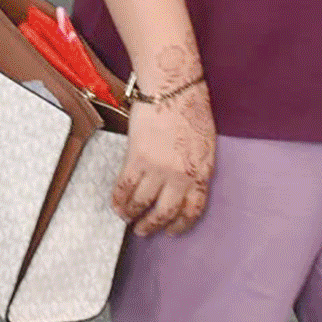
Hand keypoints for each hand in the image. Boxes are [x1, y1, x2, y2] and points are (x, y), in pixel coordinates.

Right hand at [114, 81, 213, 237]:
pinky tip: (115, 203)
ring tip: (126, 218)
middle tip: (143, 230)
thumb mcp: (206, 147)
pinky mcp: (138, 158)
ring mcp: (159, 169)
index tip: (172, 231)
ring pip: (142, 202)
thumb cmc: (192, 111)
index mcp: (201, 174)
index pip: (192, 210)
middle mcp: (181, 177)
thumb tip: (185, 185)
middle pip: (165, 212)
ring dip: (132, 214)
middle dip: (152, 225)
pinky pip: (125, 186)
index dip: (180, 224)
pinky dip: (119, 198)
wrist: (174, 90)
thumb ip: (197, 169)